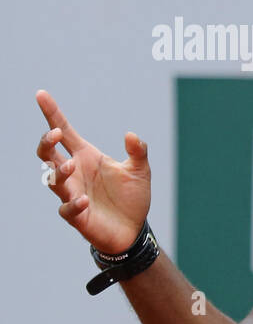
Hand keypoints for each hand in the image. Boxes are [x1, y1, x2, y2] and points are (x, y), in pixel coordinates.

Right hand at [35, 89, 151, 254]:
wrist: (133, 229)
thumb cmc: (132, 197)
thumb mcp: (140, 171)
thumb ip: (138, 152)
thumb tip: (132, 135)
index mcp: (86, 157)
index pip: (64, 131)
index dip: (52, 113)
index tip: (41, 94)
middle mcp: (74, 173)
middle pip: (47, 154)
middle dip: (46, 143)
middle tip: (55, 134)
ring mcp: (72, 193)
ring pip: (52, 180)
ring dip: (57, 172)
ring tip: (69, 167)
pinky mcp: (77, 215)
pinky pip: (67, 209)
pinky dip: (73, 204)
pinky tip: (84, 200)